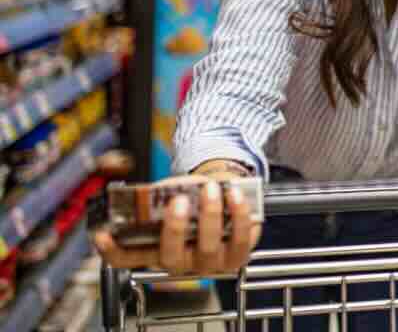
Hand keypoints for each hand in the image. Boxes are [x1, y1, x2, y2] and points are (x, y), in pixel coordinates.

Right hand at [92, 169, 260, 275]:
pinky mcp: (237, 256)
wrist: (224, 193)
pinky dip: (239, 216)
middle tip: (178, 200)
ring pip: (207, 248)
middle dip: (174, 228)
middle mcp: (180, 262)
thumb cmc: (193, 196)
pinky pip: (240, 240)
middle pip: (169, 256)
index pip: (126, 259)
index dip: (111, 251)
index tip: (102, 234)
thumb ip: (163, 194)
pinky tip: (236, 196)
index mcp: (155, 249)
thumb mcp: (172, 192)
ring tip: (211, 189)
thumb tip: (160, 191)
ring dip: (209, 216)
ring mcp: (209, 263)